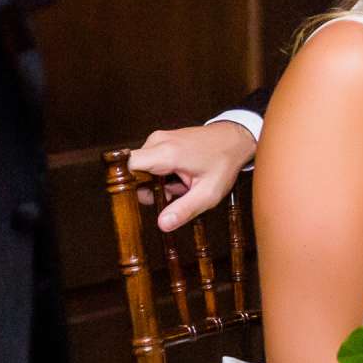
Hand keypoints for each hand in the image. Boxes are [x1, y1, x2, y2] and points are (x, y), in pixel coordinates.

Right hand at [127, 120, 257, 230]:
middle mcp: (157, 141)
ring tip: (182, 185)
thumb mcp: (208, 193)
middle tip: (173, 194)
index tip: (141, 199)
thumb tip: (162, 225)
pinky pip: (150, 162)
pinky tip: (180, 177)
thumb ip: (184, 210)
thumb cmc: (224, 163)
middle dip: (149, 189)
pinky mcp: (161, 140)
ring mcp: (158, 139)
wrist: (236, 138)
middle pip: (134, 172)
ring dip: (158, 183)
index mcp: (166, 153)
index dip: (126, 186)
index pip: (126, 166)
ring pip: (143, 169)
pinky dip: (162, 174)